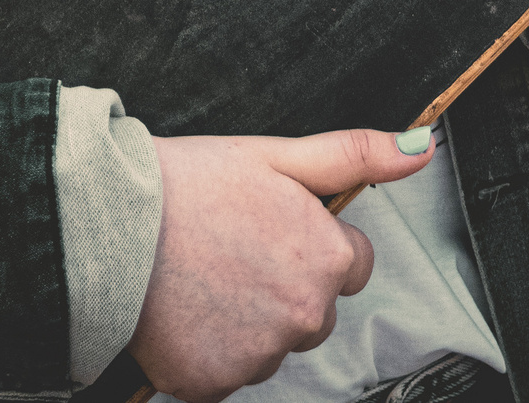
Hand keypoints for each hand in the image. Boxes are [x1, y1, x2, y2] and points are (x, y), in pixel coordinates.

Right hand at [128, 127, 434, 401]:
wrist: (109, 220)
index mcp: (326, 259)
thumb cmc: (190, 182)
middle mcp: (302, 316)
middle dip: (283, 286)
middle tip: (230, 252)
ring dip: (246, 321)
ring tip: (201, 278)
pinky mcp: (213, 383)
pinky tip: (183, 312)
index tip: (269, 228)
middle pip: (313, 311)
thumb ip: (354, 155)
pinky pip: (225, 373)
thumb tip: (419, 148)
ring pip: (270, 345)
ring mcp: (258, 356)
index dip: (312, 242)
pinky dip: (207, 350)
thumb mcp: (277, 154)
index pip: (352, 265)